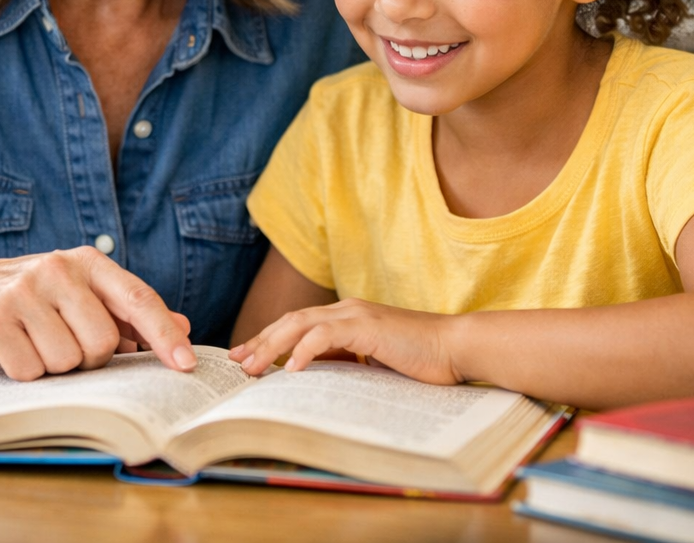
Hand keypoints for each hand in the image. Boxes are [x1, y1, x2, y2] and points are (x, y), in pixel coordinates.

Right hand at [0, 247, 195, 380]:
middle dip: (89, 360)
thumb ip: (126, 311)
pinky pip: (29, 370)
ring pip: (67, 360)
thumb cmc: (28, 298)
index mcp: (87, 261)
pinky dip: (24, 372)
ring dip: (53, 367)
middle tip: (64, 346)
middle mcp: (58, 268)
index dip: (165, 335)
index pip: (138, 299)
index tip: (187, 365)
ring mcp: (24, 291)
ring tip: (33, 343)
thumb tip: (183, 326)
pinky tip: (10, 350)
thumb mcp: (78, 293)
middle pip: (102, 342)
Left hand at [229, 298, 463, 384]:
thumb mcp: (374, 365)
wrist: (456, 349)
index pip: (298, 326)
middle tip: (237, 362)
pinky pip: (326, 335)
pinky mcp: (367, 325)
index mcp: (347, 318)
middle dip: (261, 341)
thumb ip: (347, 365)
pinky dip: (304, 350)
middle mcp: (346, 310)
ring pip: (301, 324)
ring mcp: (356, 315)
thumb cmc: (421, 361)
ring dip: (272, 345)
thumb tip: (312, 383)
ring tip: (253, 367)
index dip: (269, 340)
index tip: (245, 357)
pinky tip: (290, 369)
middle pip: (291, 321)